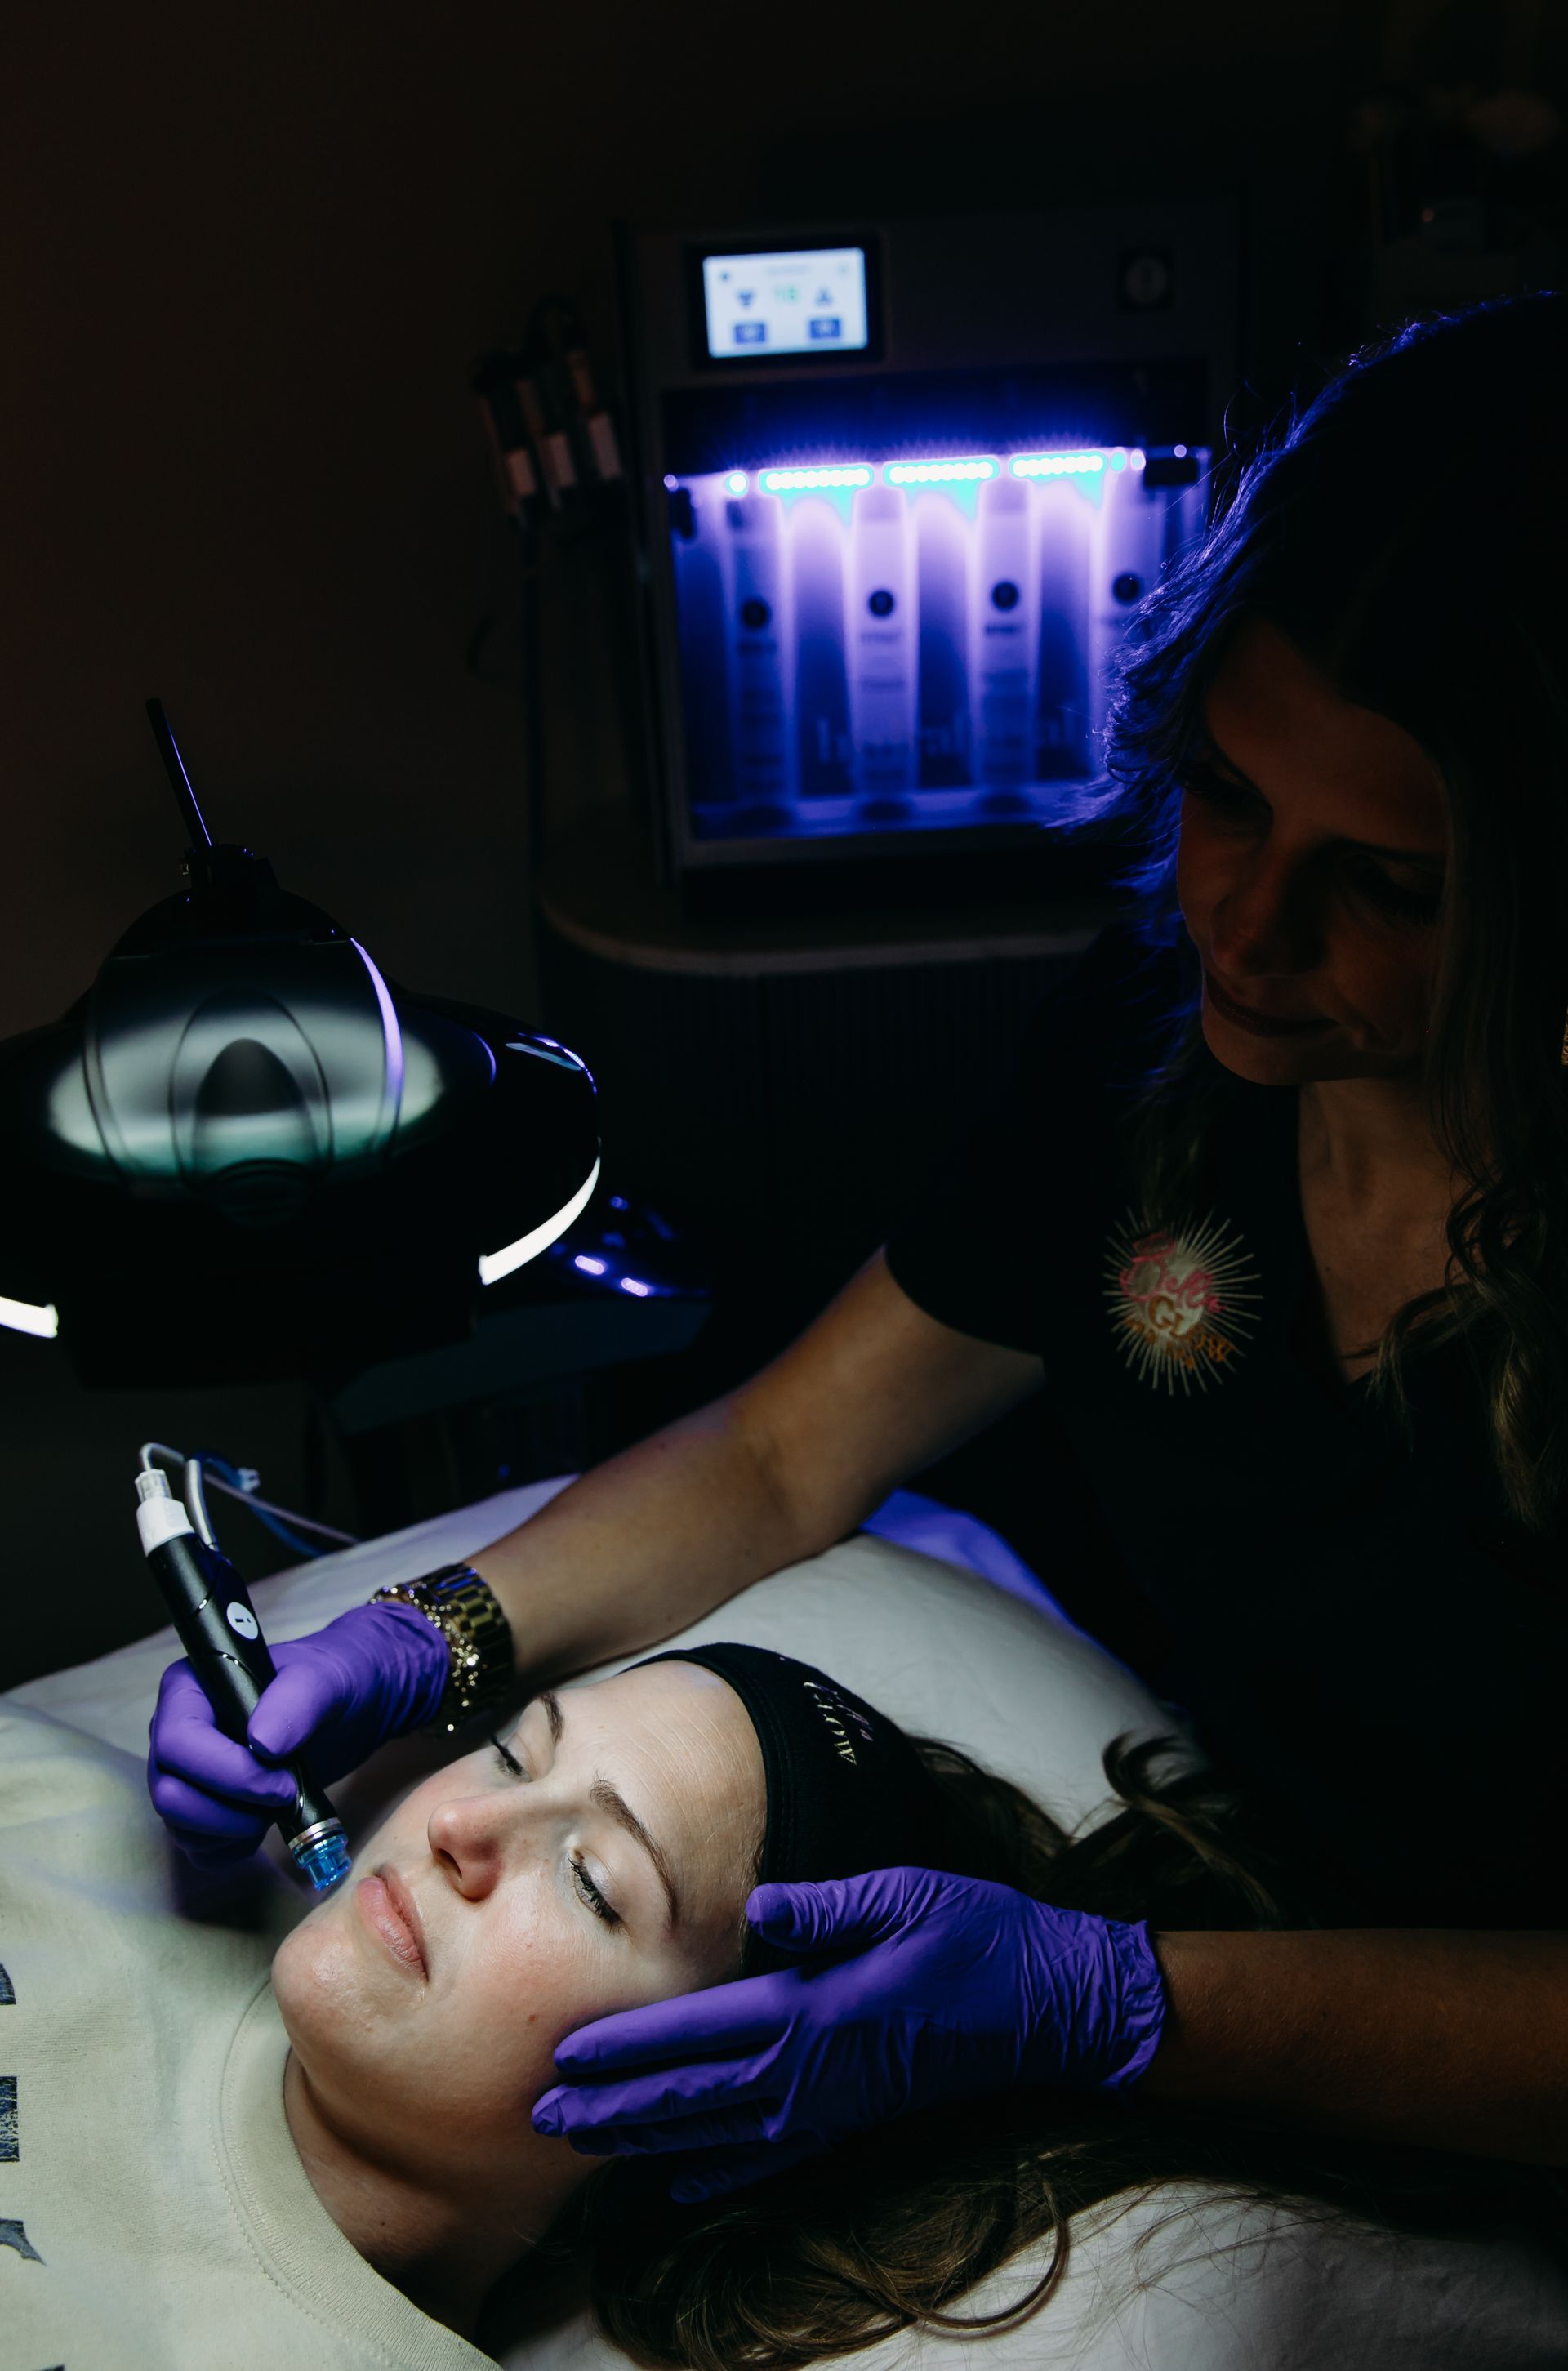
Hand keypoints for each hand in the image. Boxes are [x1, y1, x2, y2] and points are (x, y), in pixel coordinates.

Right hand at [146, 1600, 448, 1863]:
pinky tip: (269, 1822)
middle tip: (286, 1793)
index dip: (226, 1771)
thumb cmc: (332, 1681)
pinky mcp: (204, 1807)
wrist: (350, 1710)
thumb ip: (296, 1700)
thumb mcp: (326, 1678)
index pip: (176, 1744)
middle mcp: (175, 1733)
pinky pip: (199, 1848)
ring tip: (282, 1803)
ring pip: (181, 1827)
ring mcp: (186, 1774)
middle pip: (170, 1793)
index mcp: (190, 1690)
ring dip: (235, 1830)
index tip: (281, 1778)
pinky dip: (235, 1847)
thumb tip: (263, 1742)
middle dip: (231, 1808)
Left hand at [532, 1864, 1167, 2199]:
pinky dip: (716, 2174)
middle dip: (611, 2105)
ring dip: (644, 2138)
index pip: (699, 2033)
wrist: (1051, 2008)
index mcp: (816, 2011)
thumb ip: (827, 1905)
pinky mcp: (851, 2122)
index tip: (566, 2056)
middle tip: (543, 2115)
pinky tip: (677, 2188)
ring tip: (583, 2144)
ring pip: (716, 2133)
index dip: (628, 2046)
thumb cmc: (978, 1939)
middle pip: (691, 2094)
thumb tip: (762, 1907)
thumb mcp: (908, 1896)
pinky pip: (769, 2158)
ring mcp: (830, 2107)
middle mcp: (811, 2072)